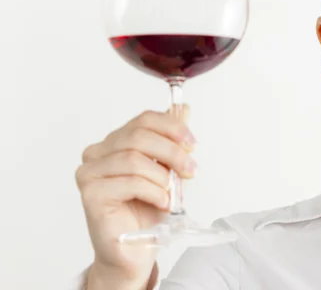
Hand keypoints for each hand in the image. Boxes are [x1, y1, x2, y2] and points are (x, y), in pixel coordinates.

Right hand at [75, 107, 195, 286]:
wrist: (135, 249)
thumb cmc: (147, 210)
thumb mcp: (166, 171)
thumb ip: (171, 141)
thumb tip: (184, 109)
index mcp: (114, 142)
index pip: (143, 119)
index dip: (172, 127)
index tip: (192, 143)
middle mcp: (97, 153)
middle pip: (139, 136)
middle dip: (173, 152)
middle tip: (191, 169)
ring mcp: (89, 173)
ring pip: (134, 159)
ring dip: (162, 177)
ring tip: (172, 194)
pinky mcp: (90, 194)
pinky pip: (130, 182)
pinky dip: (154, 192)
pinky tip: (162, 203)